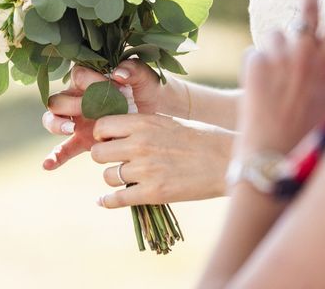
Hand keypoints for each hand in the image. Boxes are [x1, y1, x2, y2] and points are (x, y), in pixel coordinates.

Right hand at [41, 59, 162, 169]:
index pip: (78, 75)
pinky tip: (48, 165)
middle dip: (68, 104)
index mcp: (92, 79)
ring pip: (53, 120)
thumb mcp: (147, 78)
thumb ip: (134, 70)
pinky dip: (54, 157)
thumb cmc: (152, 90)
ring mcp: (79, 121)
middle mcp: (80, 98)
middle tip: (86, 110)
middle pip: (58, 98)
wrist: (161, 115)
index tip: (107, 88)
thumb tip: (117, 73)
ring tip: (70, 129)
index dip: (88, 81)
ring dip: (56, 124)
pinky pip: (64, 149)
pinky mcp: (83, 141)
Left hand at [89, 113, 233, 207]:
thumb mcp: (168, 122)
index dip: (101, 135)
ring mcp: (145, 169)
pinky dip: (107, 201)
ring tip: (125, 178)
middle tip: (115, 160)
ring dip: (113, 178)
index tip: (108, 141)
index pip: (102, 127)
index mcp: (143, 122)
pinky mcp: (153, 193)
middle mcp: (140, 144)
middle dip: (104, 158)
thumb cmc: (201, 138)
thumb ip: (141, 127)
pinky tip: (103, 201)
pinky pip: (117, 199)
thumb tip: (117, 133)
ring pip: (108, 176)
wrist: (227, 161)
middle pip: (98, 154)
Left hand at [237, 0, 324, 155]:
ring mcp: (281, 55)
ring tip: (275, 82)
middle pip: (307, 10)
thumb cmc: (303, 128)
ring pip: (274, 36)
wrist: (273, 149)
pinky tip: (261, 89)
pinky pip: (255, 53)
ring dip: (274, 51)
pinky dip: (257, 66)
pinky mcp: (256, 59)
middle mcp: (308, 54)